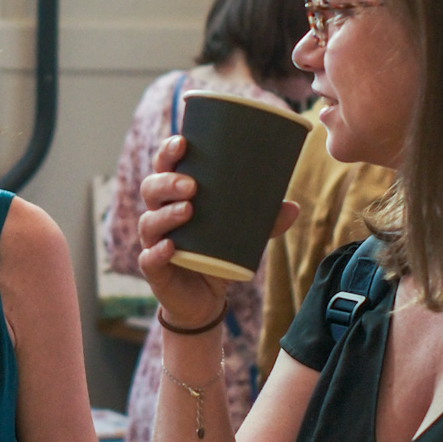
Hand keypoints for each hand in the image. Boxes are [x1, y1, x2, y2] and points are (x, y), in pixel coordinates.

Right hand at [135, 136, 299, 326]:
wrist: (203, 299)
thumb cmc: (216, 254)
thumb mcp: (241, 235)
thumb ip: (264, 221)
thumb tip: (293, 206)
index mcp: (175, 197)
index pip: (164, 167)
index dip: (168, 153)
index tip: (183, 141)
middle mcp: (159, 214)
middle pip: (151, 189)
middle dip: (168, 182)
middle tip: (192, 185)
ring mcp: (153, 242)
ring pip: (149, 221)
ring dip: (166, 214)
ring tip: (188, 210)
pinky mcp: (155, 270)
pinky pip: (149, 258)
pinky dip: (157, 252)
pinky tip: (170, 247)